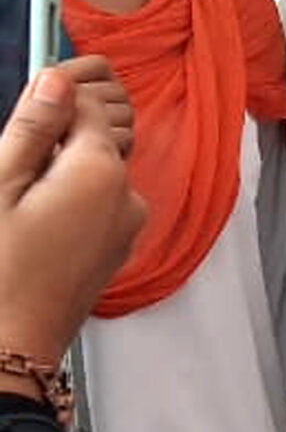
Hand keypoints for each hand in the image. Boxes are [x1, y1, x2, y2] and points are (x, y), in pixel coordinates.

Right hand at [0, 65, 145, 367]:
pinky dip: (61, 204)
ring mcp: (125, 228)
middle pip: (89, 141)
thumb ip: (32, 128)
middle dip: (47, 145)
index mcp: (101, 173)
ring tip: (13, 211)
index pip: (87, 105)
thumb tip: (58, 79)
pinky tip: (26, 230)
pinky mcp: (112, 251)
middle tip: (8, 180)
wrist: (7, 351)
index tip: (21, 112)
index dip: (49, 100)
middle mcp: (127, 197)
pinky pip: (91, 208)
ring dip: (51, 176)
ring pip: (89, 175)